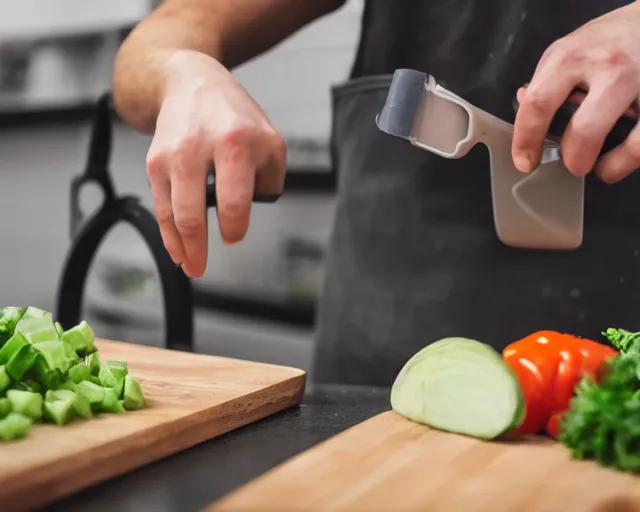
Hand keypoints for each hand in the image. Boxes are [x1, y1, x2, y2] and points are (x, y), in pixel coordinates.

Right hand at [146, 50, 285, 277]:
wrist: (190, 82)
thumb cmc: (234, 117)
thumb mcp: (270, 141)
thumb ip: (269, 181)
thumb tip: (248, 214)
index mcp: (235, 142)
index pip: (233, 202)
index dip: (235, 228)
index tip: (234, 235)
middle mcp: (197, 147)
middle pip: (193, 212)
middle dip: (198, 248)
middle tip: (202, 268)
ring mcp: (171, 154)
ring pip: (171, 213)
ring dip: (179, 246)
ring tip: (190, 265)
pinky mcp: (154, 161)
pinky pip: (160, 205)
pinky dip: (167, 231)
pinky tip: (176, 247)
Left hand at [512, 3, 639, 181]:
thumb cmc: (610, 38)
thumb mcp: (570, 49)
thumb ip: (547, 81)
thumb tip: (524, 109)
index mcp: (570, 57)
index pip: (537, 104)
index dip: (526, 140)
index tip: (524, 160)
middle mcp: (606, 66)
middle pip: (581, 131)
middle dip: (572, 159)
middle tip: (571, 162)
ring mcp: (638, 80)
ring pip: (622, 140)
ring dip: (604, 166)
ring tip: (598, 166)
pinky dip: (628, 159)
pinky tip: (622, 158)